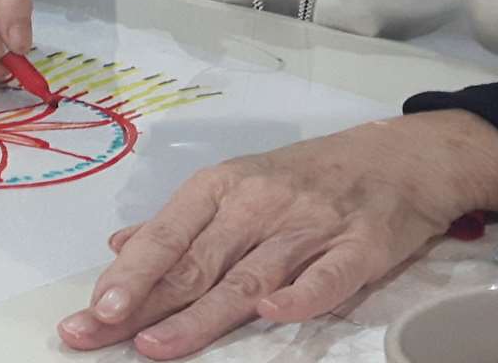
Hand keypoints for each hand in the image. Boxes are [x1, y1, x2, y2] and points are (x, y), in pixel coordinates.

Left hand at [57, 110, 497, 358]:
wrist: (404, 154)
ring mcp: (311, 225)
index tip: (93, 307)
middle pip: (196, 260)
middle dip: (143, 302)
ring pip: (248, 276)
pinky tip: (272, 313)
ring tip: (155, 346)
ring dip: (200, 314)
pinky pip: (328, 275)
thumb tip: (120, 245)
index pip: (169, 235)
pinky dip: (301, 294)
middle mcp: (261, 202)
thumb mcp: (242, 183)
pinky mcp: (361, 246)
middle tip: (95, 333)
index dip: (130, 273)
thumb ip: (183, 221)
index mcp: (227, 186)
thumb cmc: (313, 175)